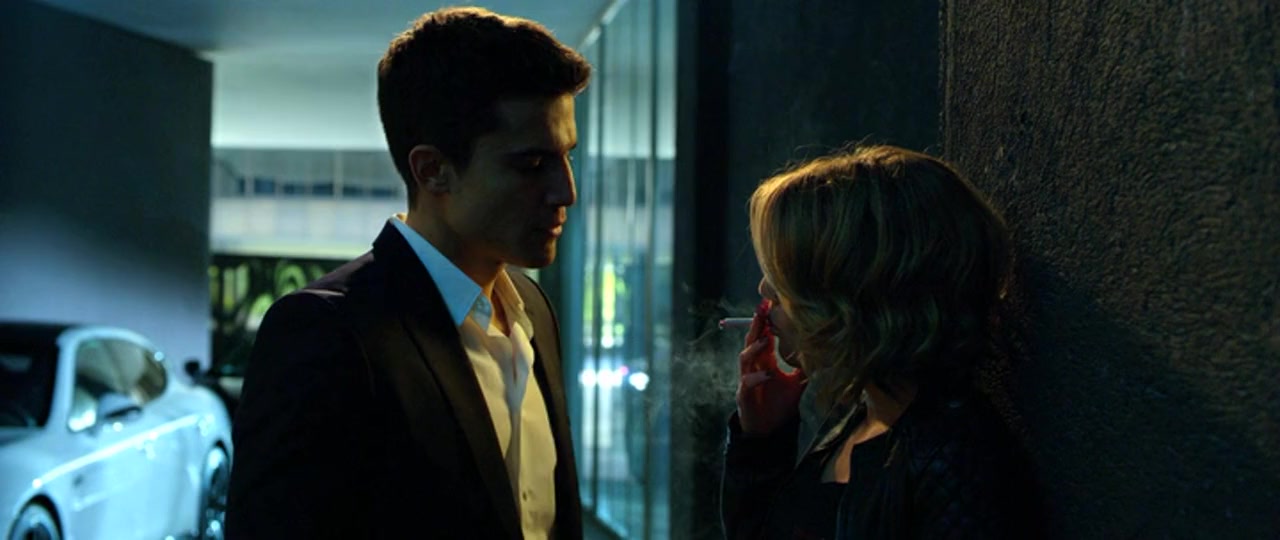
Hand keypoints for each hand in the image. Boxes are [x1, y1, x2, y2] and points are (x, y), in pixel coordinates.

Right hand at [735, 303, 804, 436]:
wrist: (769, 432)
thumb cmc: (781, 406)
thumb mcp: (798, 384)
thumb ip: (806, 369)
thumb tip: (826, 355)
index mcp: (765, 362)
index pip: (763, 337)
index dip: (766, 322)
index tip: (772, 305)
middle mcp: (754, 367)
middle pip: (751, 340)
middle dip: (756, 325)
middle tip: (763, 309)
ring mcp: (747, 380)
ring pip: (745, 358)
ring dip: (755, 348)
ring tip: (765, 340)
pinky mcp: (744, 395)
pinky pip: (747, 383)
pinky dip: (756, 378)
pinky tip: (767, 374)